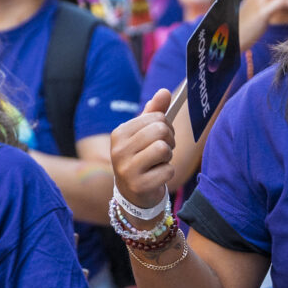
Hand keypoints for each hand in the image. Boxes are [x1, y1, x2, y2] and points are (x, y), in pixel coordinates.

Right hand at [110, 89, 175, 215]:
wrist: (133, 195)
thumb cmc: (142, 158)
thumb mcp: (145, 134)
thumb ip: (155, 112)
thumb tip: (165, 91)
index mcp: (119, 133)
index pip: (157, 116)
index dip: (166, 126)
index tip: (160, 137)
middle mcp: (118, 150)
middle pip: (160, 130)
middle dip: (169, 140)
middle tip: (163, 151)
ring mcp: (126, 169)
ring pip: (163, 148)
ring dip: (168, 157)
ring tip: (159, 163)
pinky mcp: (138, 185)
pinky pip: (167, 170)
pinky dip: (168, 173)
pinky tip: (157, 177)